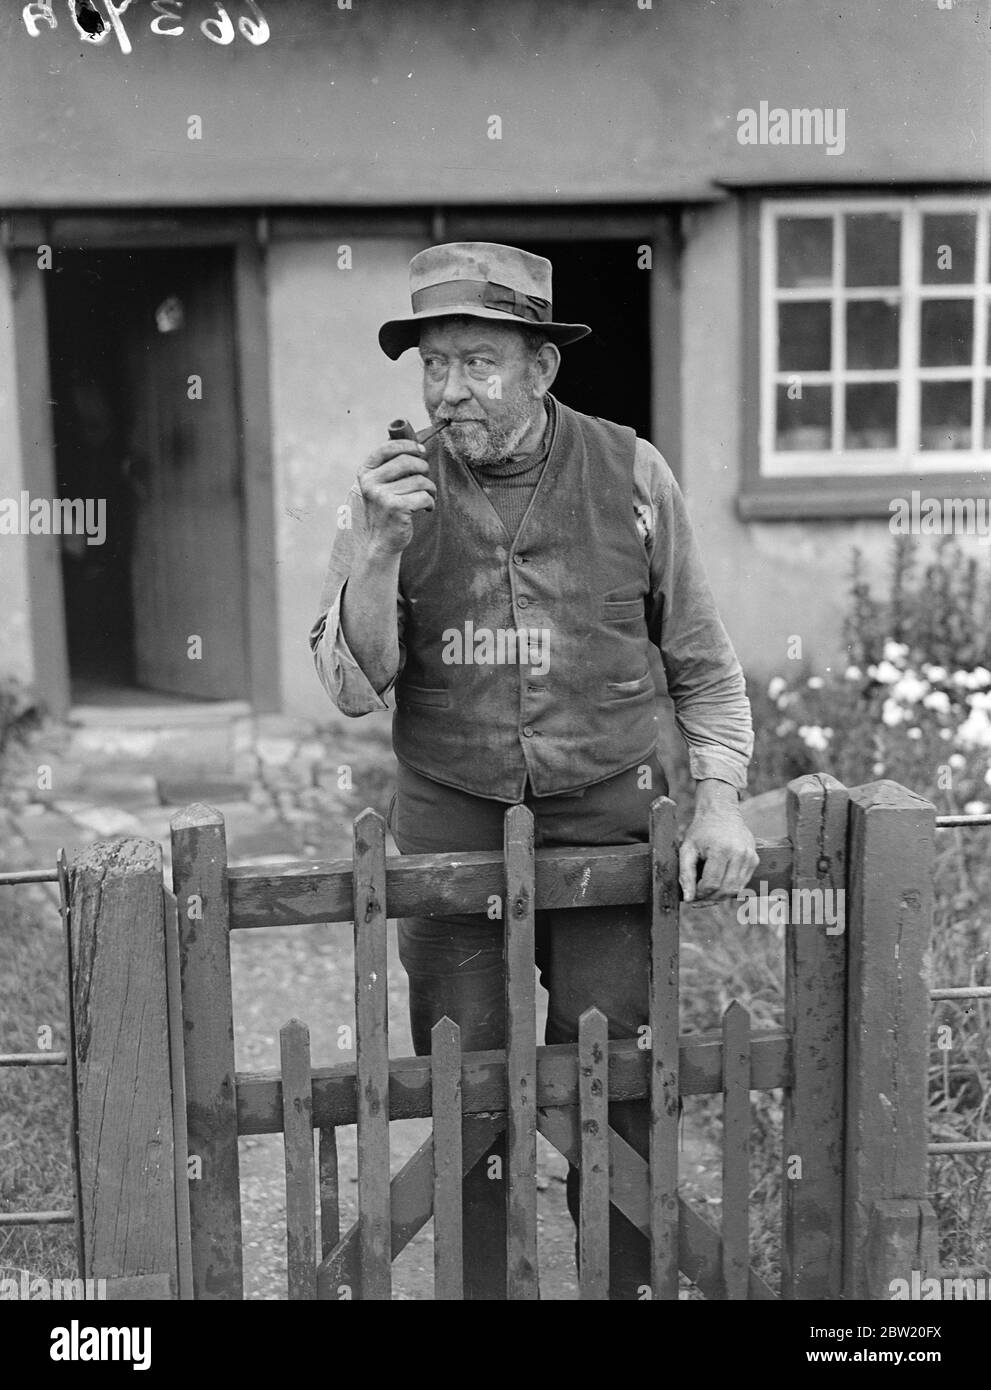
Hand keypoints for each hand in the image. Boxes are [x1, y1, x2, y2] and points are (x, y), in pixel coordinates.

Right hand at [358, 439, 436, 554]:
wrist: (381, 542)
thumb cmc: (386, 511)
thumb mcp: (380, 486)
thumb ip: (391, 467)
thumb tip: (417, 447)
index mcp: (365, 473)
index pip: (387, 448)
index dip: (408, 445)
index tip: (421, 450)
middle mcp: (370, 482)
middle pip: (407, 461)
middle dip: (423, 468)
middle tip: (426, 481)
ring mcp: (382, 495)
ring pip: (419, 480)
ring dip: (430, 489)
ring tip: (427, 497)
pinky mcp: (396, 508)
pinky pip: (424, 496)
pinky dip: (431, 502)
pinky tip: (427, 508)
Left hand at [679, 780, 758, 903]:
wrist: (722, 811)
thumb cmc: (702, 830)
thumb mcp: (687, 848)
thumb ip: (685, 873)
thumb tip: (688, 898)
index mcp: (721, 849)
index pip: (712, 884)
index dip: (700, 894)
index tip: (691, 896)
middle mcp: (740, 854)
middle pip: (725, 890)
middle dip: (710, 898)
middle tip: (697, 899)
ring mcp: (750, 857)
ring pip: (736, 890)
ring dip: (720, 896)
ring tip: (706, 894)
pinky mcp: (755, 860)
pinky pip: (743, 883)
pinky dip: (730, 888)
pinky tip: (718, 885)